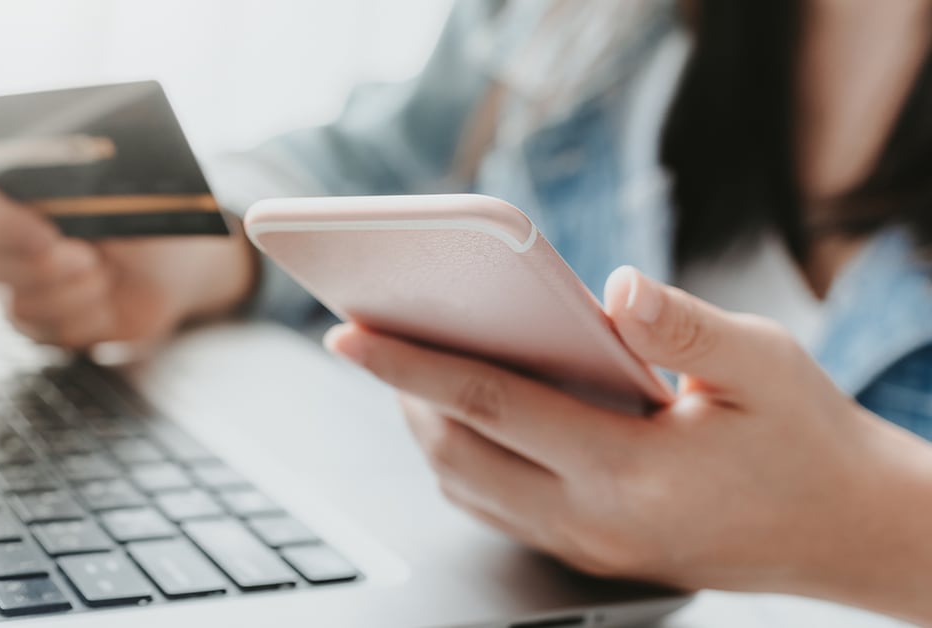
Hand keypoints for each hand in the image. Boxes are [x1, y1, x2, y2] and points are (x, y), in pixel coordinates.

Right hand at [0, 173, 257, 347]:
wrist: (170, 265)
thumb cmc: (141, 214)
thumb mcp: (119, 190)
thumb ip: (84, 184)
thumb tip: (64, 195)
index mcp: (7, 187)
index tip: (46, 233)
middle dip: (36, 265)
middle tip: (88, 258)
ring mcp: (9, 282)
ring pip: (16, 301)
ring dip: (75, 291)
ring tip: (107, 273)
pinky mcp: (34, 323)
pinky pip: (45, 332)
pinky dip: (88, 318)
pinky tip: (107, 300)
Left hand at [325, 266, 931, 622]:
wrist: (849, 530)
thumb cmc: (809, 442)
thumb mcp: (765, 365)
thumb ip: (682, 326)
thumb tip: (614, 285)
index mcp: (630, 470)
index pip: (490, 404)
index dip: (409, 363)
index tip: (348, 332)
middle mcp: (594, 519)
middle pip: (457, 454)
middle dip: (400, 396)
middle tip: (368, 335)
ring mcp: (588, 545)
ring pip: (468, 491)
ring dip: (428, 430)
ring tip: (407, 369)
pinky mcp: (592, 552)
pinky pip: (499, 508)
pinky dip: (466, 460)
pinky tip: (467, 416)